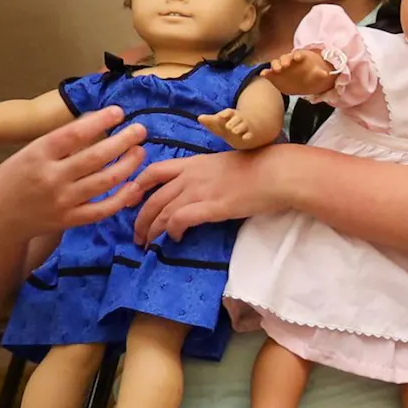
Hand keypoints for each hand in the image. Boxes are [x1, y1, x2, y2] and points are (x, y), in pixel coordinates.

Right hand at [0, 106, 146, 240]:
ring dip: (128, 165)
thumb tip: (94, 118)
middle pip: (95, 157)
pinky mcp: (70, 220)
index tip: (118, 111)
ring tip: (141, 151)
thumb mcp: (28, 152)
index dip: (100, 121)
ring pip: (104, 182)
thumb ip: (60, 140)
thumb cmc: (13, 178)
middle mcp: (51, 177)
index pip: (74, 134)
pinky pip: (102, 209)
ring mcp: (62, 201)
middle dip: (123, 141)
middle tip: (140, 130)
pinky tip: (135, 185)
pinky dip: (122, 198)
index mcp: (37, 154)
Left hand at [133, 146, 290, 243]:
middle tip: (137, 235)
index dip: (137, 186)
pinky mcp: (210, 207)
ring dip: (152, 230)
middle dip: (140, 219)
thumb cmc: (260, 167)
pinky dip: (172, 231)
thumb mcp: (226, 165)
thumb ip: (209, 175)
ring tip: (149, 244)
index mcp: (194, 163)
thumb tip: (205, 189)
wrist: (276, 172)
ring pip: (162, 212)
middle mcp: (190, 176)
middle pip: (152, 198)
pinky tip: (176, 239)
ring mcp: (199, 191)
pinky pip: (179, 220)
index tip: (130, 200)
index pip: (154, 171)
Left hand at [200, 108, 257, 147]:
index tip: (220, 116)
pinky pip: (249, 134)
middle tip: (227, 126)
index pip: (229, 112)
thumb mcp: (218, 123)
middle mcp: (239, 119)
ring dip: (239, 128)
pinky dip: (248, 136)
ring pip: (243, 126)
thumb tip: (199, 118)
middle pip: (237, 118)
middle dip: (233, 122)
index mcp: (231, 114)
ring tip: (234, 131)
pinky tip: (245, 138)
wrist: (243, 131)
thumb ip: (209, 121)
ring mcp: (245, 126)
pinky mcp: (249, 134)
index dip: (225, 114)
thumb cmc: (228, 124)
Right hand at [264, 49, 336, 97]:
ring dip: (274, 65)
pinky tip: (263, 74)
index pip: (297, 54)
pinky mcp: (273, 76)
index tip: (298, 57)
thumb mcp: (316, 76)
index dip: (297, 55)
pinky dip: (265, 73)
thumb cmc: (310, 76)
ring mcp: (280, 68)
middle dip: (284, 60)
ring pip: (275, 64)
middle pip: (284, 58)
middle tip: (285, 66)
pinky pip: (268, 73)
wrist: (303, 84)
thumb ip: (319, 74)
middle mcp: (288, 62)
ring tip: (276, 70)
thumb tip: (326, 74)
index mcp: (298, 59)